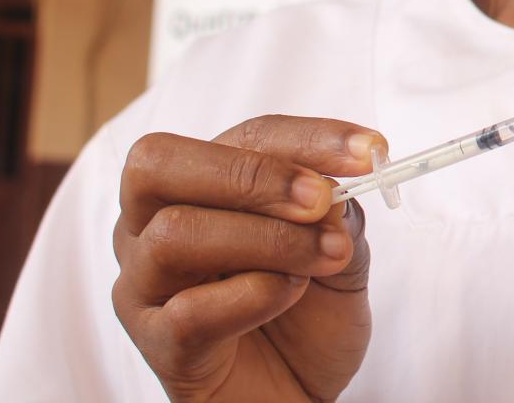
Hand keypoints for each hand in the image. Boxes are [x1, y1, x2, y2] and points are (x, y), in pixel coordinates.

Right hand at [112, 115, 385, 401]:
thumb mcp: (337, 248)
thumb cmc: (306, 314)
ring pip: (174, 234)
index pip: (241, 137)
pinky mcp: (158, 346)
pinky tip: (288, 295)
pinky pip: (189, 312)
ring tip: (322, 258)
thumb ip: (333, 214)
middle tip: (321, 199)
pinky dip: (253, 295)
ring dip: (266, 239)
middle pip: (158, 164)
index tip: (370, 152)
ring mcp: (144, 287)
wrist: (297, 392)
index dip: (308, 137)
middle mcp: (150, 228)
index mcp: (196, 187)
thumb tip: (329, 191)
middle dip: (253, 175)